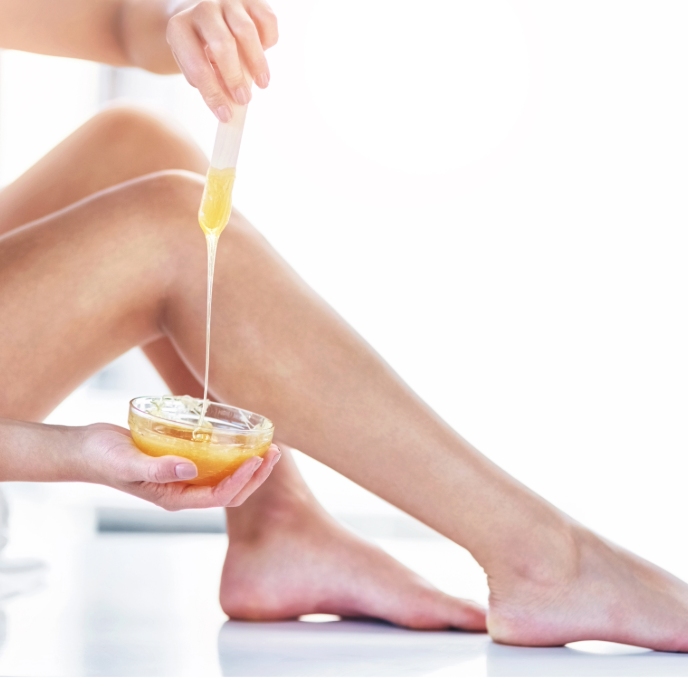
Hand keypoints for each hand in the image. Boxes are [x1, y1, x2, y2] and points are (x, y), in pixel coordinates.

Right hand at [80, 423, 280, 509]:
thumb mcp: (128, 463)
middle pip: (231, 490)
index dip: (242, 480)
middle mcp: (185, 491)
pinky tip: (241, 437)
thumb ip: (158, 468)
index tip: (256, 459)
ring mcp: (184, 477)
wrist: (87, 450)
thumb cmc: (103, 458)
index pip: (220, 495)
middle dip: (255, 475)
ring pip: (226, 476)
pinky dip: (232, 452)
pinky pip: (215, 461)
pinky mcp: (182, 461)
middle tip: (273, 452)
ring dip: (249, 464)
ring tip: (267, 446)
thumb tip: (190, 469)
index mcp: (176, 498)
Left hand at [166, 0, 277, 120]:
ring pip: (246, 31)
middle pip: (222, 44)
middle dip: (234, 76)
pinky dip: (269, 40)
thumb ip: (212, 83)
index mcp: (180, 28)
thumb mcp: (198, 68)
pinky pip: (266, 19)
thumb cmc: (201, 51)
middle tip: (244, 100)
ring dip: (257, 62)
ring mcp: (227, 0)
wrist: (203, 16)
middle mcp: (202, 8)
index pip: (196, 65)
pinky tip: (265, 53)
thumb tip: (231, 104)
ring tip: (262, 84)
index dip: (212, 93)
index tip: (225, 115)